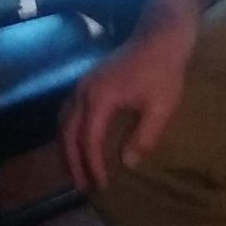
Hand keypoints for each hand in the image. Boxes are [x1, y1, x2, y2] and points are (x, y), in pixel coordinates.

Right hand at [60, 7, 197, 192]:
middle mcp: (83, 92)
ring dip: (66, 147)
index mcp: (100, 99)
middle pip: (67, 132)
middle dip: (72, 161)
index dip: (92, 165)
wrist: (158, 38)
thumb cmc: (163, 73)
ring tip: (74, 170)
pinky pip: (68, 111)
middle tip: (81, 187)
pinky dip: (68, 132)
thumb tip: (128, 163)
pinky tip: (77, 142)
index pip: (88, 140)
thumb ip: (144, 137)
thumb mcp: (160, 108)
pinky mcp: (87, 82)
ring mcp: (82, 85)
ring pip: (63, 121)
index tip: (101, 186)